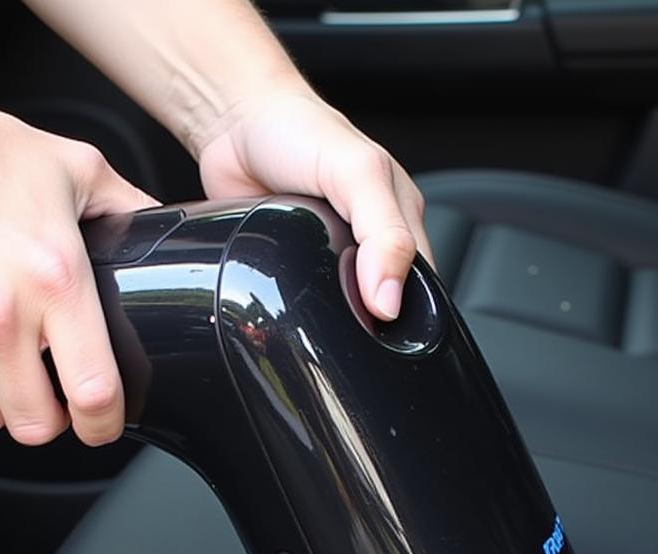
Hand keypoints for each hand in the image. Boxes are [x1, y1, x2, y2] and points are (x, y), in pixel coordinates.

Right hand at [0, 71, 155, 445]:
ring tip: (2, 367)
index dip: (106, 424)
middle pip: (36, 426)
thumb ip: (126, 208)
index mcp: (55, 283)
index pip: (94, 392)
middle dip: (51, 422)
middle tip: (51, 397)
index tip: (105, 423)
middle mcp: (0, 317)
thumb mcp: (75, 168)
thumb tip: (161, 231)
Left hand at [196, 88, 431, 320]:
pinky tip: (295, 302)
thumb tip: (390, 299)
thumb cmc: (300, 131)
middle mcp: (371, 243)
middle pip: (385, 304)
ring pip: (345, 309)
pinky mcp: (296, 267)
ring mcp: (332, 257)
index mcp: (402, 220)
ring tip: (319, 312)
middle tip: (349, 321)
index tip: (380, 324)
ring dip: (332, 318)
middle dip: (370, 322)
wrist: (235, 125)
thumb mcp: (358, 174)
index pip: (422, 286)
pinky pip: (305, 302)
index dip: (408, 314)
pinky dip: (300, 308)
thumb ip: (384, 233)